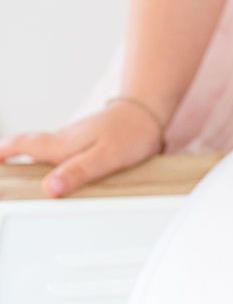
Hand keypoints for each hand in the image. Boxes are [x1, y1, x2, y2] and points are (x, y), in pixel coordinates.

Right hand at [0, 99, 163, 196]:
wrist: (148, 115)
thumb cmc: (130, 134)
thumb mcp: (105, 158)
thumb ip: (78, 172)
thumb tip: (50, 188)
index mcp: (62, 145)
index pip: (22, 145)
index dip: (2, 153)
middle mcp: (64, 140)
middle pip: (29, 148)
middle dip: (10, 158)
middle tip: (3, 173)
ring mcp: (74, 140)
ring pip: (46, 150)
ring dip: (32, 160)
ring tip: (27, 181)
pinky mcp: (86, 142)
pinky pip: (63, 152)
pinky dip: (54, 161)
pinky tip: (61, 173)